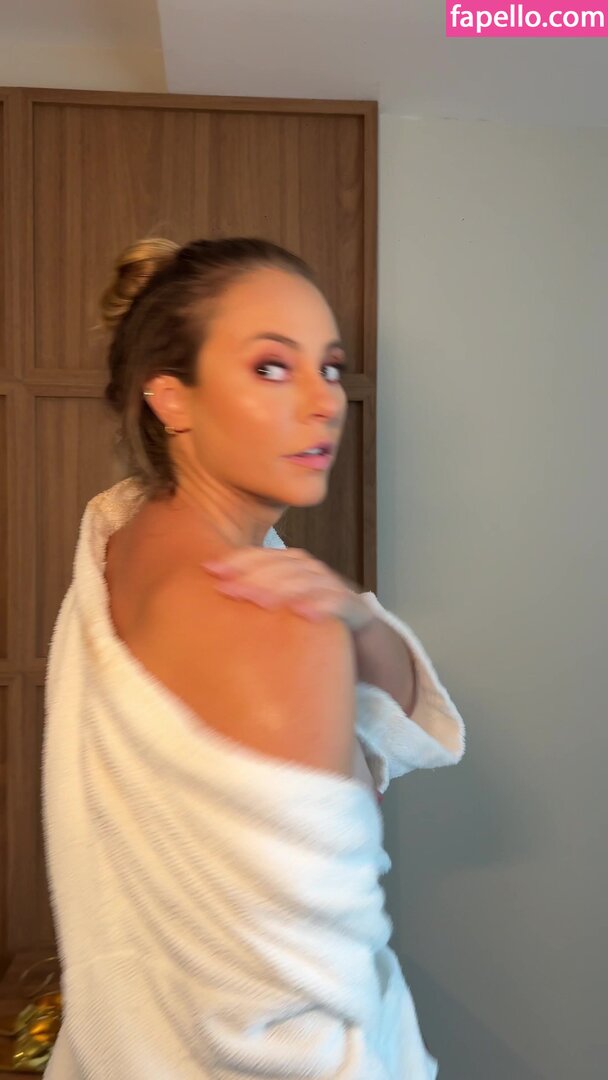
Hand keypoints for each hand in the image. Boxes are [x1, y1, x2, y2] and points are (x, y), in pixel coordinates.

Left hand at [203, 548, 375, 633]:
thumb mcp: (279, 615)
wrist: (364, 648)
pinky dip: (322, 604)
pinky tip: (303, 614)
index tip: (209, 570)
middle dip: (252, 575)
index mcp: (291, 569)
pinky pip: (339, 602)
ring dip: (283, 588)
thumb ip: (253, 605)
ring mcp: (335, 589)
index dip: (236, 561)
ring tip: (260, 602)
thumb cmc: (311, 631)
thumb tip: (206, 606)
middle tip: (228, 590)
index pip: (261, 557)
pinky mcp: (357, 609)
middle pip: (281, 566)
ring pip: (307, 580)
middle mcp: (312, 573)